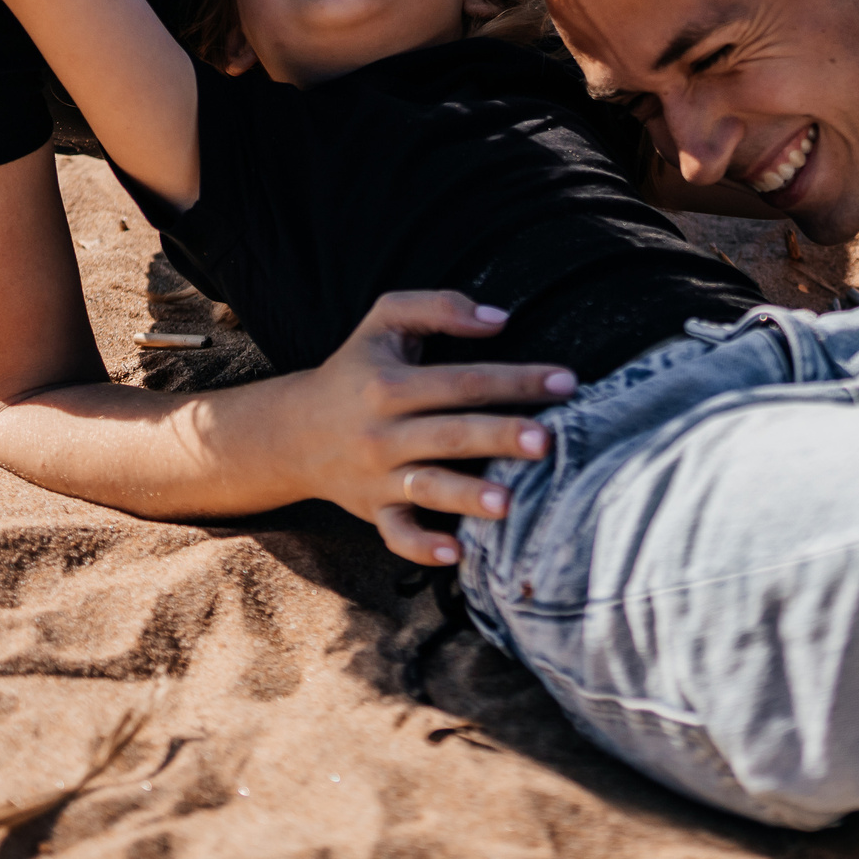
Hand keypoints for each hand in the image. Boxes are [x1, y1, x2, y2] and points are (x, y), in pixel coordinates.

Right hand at [269, 291, 577, 564]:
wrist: (292, 432)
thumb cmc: (356, 369)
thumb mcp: (384, 321)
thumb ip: (439, 306)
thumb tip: (500, 318)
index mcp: (391, 383)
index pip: (463, 380)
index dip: (516, 380)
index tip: (566, 382)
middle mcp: (384, 431)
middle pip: (450, 433)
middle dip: (498, 437)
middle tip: (545, 441)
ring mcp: (379, 476)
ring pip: (427, 487)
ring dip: (466, 497)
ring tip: (507, 503)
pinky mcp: (374, 511)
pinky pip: (398, 534)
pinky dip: (423, 547)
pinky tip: (457, 553)